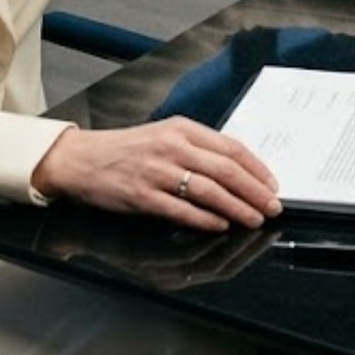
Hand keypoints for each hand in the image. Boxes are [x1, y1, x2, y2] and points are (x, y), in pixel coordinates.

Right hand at [31, 117, 281, 232]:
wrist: (82, 159)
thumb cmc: (127, 148)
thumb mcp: (164, 134)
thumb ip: (197, 147)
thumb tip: (236, 169)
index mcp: (182, 128)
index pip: (230, 147)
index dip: (256, 168)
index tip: (272, 184)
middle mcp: (172, 147)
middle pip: (225, 170)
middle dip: (254, 191)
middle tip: (272, 206)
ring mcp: (157, 172)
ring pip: (208, 191)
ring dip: (236, 207)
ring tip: (253, 218)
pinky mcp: (142, 196)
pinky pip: (181, 210)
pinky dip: (204, 219)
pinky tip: (220, 225)